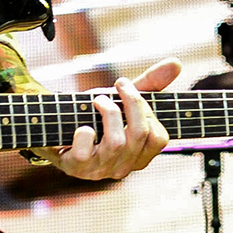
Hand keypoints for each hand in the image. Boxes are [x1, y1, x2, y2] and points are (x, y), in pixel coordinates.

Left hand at [53, 58, 181, 180]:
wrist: (56, 127)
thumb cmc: (95, 115)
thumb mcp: (123, 99)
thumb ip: (150, 84)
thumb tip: (176, 62)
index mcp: (140, 154)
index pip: (159, 137)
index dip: (146, 108)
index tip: (128, 87)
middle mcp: (123, 166)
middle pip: (140, 134)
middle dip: (130, 102)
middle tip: (116, 86)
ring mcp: (100, 170)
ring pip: (116, 142)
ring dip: (107, 112)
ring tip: (97, 100)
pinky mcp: (76, 168)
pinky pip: (86, 151)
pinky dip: (84, 133)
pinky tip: (81, 125)